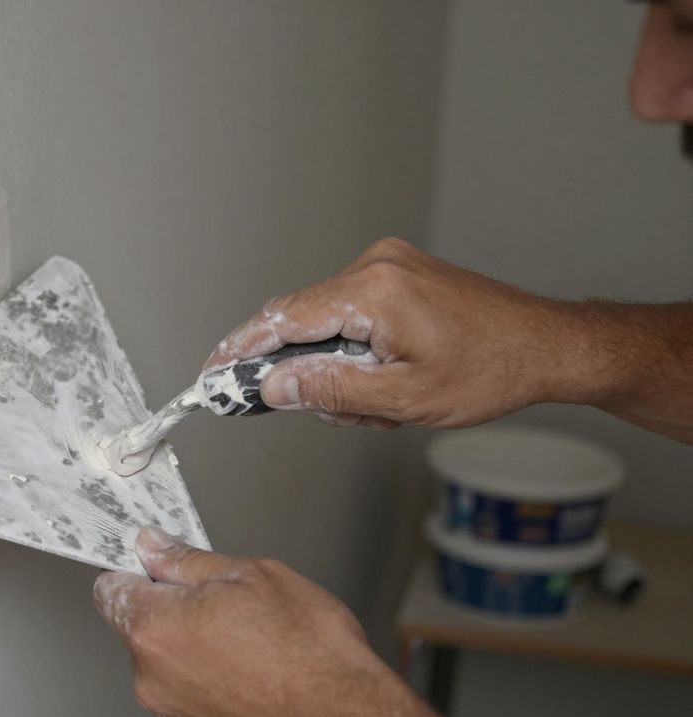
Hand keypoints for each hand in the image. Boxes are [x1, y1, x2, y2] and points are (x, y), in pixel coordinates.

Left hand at [94, 527, 496, 716]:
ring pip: (167, 667)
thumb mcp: (250, 576)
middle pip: (141, 630)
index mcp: (155, 627)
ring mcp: (171, 715)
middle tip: (227, 609)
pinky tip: (250, 678)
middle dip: (173, 614)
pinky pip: (188, 701)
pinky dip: (209, 688)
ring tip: (249, 649)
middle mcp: (151, 678)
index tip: (157, 570)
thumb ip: (188, 561)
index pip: (110, 589)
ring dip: (193, 654)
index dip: (135, 573)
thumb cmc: (310, 652)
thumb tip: (154, 547)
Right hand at [204, 238, 577, 429]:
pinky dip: (353, 349)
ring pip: (325, 320)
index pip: (283, 319)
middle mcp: (375, 265)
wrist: (547, 346)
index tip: (211, 373)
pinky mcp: (397, 272)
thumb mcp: (404, 398)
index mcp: (374, 291)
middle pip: (300, 319)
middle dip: (303, 370)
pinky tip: (385, 379)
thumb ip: (329, 390)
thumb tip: (272, 386)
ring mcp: (387, 264)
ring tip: (383, 402)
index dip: (240, 349)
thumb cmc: (490, 371)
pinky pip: (349, 311)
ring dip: (335, 366)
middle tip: (329, 410)